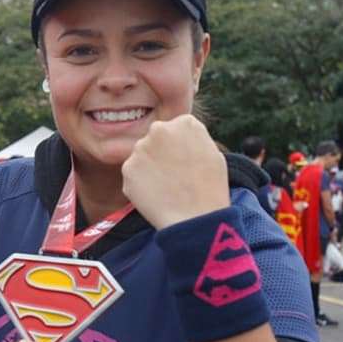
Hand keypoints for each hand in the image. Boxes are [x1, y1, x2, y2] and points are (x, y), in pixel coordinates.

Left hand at [122, 115, 229, 229]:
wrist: (195, 219)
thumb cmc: (211, 189)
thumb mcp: (214, 154)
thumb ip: (194, 139)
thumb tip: (179, 140)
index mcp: (185, 122)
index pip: (176, 130)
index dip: (180, 149)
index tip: (186, 165)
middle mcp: (159, 129)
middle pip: (156, 139)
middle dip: (161, 154)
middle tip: (174, 177)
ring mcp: (141, 148)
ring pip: (142, 157)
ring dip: (150, 169)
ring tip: (167, 188)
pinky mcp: (128, 168)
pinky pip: (133, 175)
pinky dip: (141, 185)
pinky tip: (156, 196)